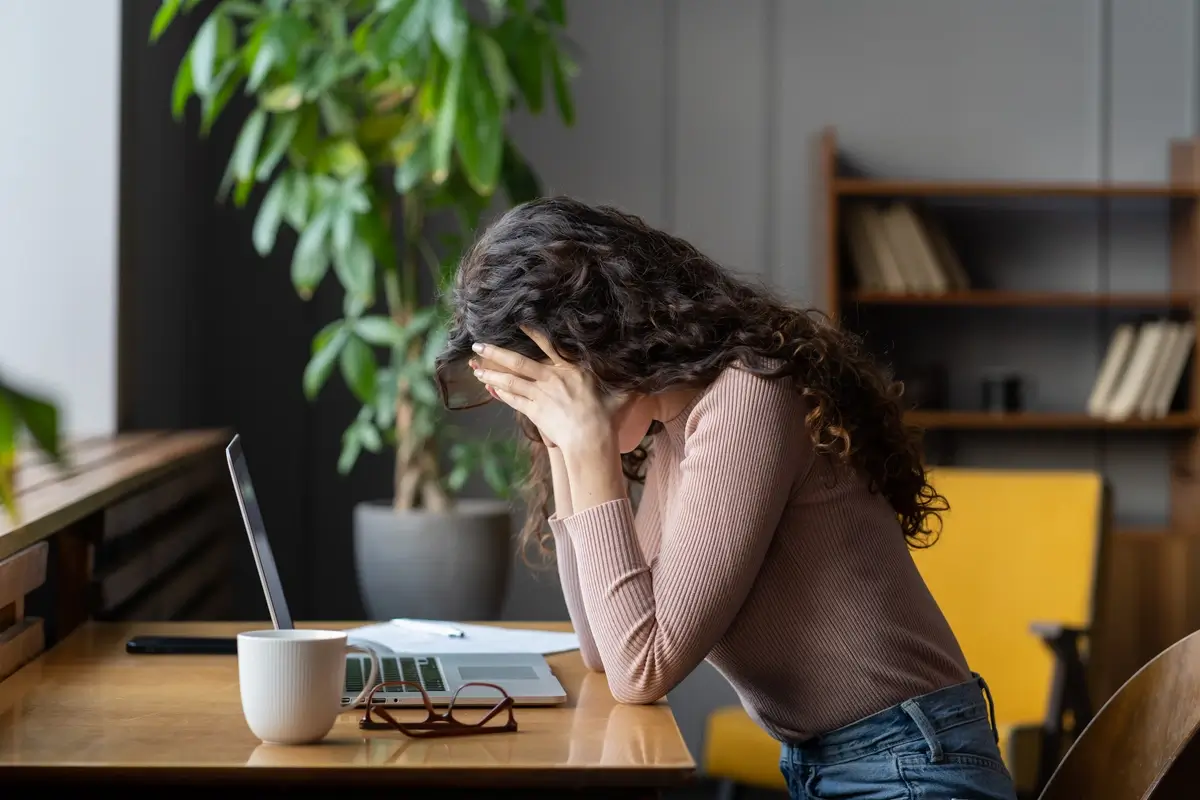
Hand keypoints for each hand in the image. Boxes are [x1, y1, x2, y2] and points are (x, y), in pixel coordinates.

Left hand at [471, 327, 623, 457]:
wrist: (592, 440)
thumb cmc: (609, 418)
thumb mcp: (622, 394)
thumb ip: (629, 380)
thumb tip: (648, 369)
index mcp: (571, 369)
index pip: (548, 345)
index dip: (532, 333)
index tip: (517, 323)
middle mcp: (551, 378)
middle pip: (517, 361)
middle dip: (495, 351)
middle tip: (477, 344)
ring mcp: (540, 394)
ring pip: (509, 379)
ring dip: (490, 372)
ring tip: (474, 366)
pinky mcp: (533, 411)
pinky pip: (512, 399)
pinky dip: (499, 391)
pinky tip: (488, 386)